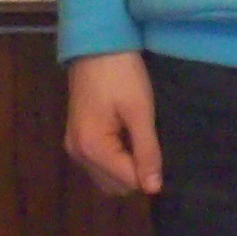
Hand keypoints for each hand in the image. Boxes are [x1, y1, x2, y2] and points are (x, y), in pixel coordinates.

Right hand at [64, 51, 162, 196]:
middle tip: (153, 143)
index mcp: (92, 149)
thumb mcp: (141, 112)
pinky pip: (100, 162)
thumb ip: (147, 151)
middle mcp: (78, 154)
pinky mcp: (78, 137)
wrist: (97, 47)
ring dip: (127, 167)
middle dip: (137, 172)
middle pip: (114, 185)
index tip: (161, 149)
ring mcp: (75, 146)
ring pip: (106, 176)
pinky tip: (130, 138)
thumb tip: (153, 189)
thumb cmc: (122, 76)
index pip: (126, 181)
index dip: (149, 172)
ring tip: (142, 139)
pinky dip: (117, 159)